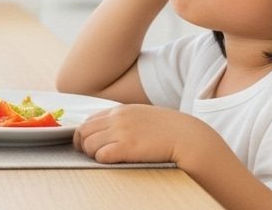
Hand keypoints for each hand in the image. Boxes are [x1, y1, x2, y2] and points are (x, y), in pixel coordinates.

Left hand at [73, 104, 205, 164]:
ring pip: (89, 144)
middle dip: (83, 145)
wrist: (188, 137)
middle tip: (91, 154)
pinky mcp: (127, 147)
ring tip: (104, 158)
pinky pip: (101, 155)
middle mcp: (117, 119)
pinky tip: (113, 161)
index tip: (88, 144)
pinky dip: (102, 160)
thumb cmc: (168, 130)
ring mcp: (121, 132)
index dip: (85, 134)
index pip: (89, 120)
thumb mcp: (142, 116)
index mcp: (120, 110)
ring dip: (92, 154)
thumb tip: (108, 131)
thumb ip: (125, 120)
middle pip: (83, 131)